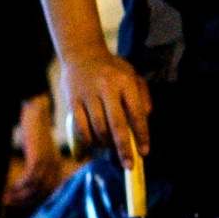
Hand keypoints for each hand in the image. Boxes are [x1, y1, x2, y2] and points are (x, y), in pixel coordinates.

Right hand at [5, 95, 60, 204]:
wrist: (37, 110)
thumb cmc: (34, 130)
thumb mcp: (37, 150)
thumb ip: (34, 165)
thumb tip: (24, 182)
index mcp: (56, 165)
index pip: (48, 191)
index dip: (33, 200)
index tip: (18, 203)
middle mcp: (55, 166)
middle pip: (42, 193)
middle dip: (24, 201)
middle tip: (7, 203)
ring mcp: (48, 162)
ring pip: (35, 188)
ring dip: (19, 196)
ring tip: (5, 198)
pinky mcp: (39, 157)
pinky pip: (30, 179)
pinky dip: (19, 186)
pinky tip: (9, 188)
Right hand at [59, 47, 151, 167]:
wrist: (82, 52)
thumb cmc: (111, 68)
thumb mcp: (132, 75)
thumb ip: (142, 96)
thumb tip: (145, 120)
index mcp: (125, 81)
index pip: (136, 113)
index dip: (141, 135)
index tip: (144, 152)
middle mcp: (107, 87)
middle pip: (117, 125)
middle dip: (124, 149)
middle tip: (128, 165)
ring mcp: (88, 94)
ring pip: (98, 129)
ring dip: (105, 144)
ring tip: (109, 147)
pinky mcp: (73, 100)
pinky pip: (80, 128)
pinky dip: (87, 141)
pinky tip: (93, 144)